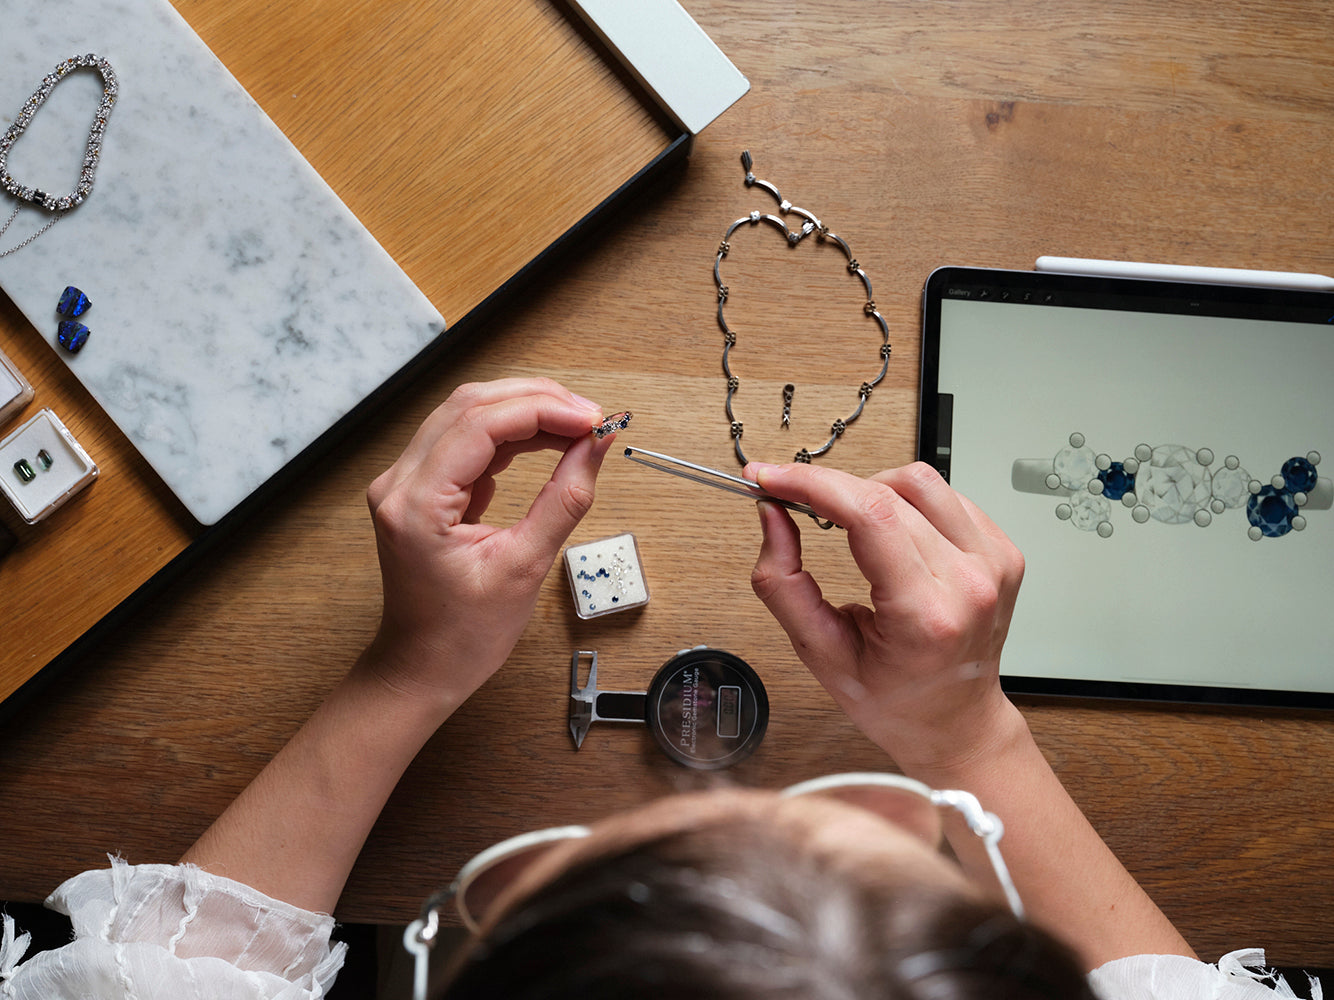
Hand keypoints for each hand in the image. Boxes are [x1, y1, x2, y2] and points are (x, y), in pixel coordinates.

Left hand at [363, 378, 612, 708]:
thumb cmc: (462, 634)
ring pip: (468, 414)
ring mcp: (404, 482)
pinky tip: (548, 439)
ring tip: (577, 426)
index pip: (482, 425)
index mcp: (416, 504)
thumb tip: (596, 445)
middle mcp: (399, 483)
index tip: (592, 420)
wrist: (422, 667)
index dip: (543, 411)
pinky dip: (511, 433)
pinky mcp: (420, 486)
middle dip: (538, 402)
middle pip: (471, 405)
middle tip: (592, 418)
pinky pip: (466, 439)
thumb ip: (565, 498)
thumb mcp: (526, 567)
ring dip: (526, 411)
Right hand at [747, 461, 1025, 774]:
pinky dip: (906, 503)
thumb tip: (772, 514)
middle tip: (794, 499)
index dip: (812, 483)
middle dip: (829, 487)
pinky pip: (946, 495)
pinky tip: (892, 535)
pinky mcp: (1003, 552)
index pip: (870, 515)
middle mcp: (971, 583)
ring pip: (919, 481)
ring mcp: (994, 564)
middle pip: (889, 491)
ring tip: (850, 526)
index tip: (772, 478)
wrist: (956, 723)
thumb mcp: (820, 652)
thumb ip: (783, 582)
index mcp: (927, 616)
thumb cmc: (894, 700)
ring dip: (871, 491)